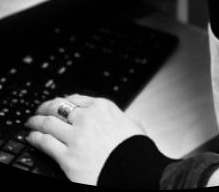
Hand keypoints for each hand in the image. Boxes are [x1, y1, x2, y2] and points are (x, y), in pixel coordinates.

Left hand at [26, 94, 146, 184]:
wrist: (135, 171)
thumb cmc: (136, 150)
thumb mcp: (131, 124)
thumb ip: (119, 118)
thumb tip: (119, 120)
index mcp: (102, 107)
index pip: (75, 98)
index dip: (63, 101)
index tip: (58, 104)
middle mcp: (86, 118)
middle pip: (58, 107)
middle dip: (45, 108)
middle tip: (39, 111)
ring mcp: (75, 137)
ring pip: (48, 123)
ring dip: (36, 122)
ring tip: (31, 123)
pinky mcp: (67, 157)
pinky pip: (45, 143)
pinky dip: (36, 138)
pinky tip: (32, 138)